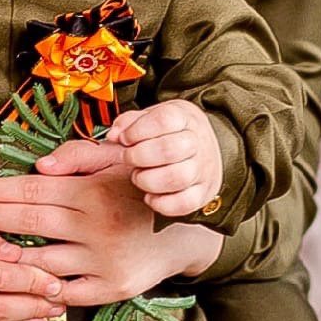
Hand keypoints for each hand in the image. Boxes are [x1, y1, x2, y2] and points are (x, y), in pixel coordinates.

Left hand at [0, 139, 221, 304]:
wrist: (183, 230)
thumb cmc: (136, 188)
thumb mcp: (114, 161)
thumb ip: (76, 156)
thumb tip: (37, 167)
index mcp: (93, 192)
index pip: (33, 191)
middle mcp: (97, 227)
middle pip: (29, 223)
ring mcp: (103, 261)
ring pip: (41, 262)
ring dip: (6, 258)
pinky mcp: (111, 289)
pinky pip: (65, 293)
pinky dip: (40, 289)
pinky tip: (17, 282)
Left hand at [105, 101, 222, 217]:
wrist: (206, 146)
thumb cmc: (174, 132)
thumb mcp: (152, 117)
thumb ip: (129, 123)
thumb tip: (114, 135)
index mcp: (184, 118)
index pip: (164, 120)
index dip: (137, 131)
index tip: (124, 138)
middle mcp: (198, 142)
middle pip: (170, 149)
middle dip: (139, 156)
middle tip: (128, 158)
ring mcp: (203, 169)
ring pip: (177, 178)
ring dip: (148, 180)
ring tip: (139, 176)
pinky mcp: (203, 192)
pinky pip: (183, 203)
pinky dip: (161, 203)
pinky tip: (150, 195)